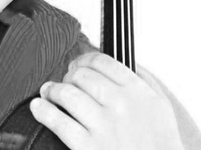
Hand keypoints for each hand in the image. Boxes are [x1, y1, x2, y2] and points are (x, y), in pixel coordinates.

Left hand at [29, 52, 183, 149]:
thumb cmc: (159, 146)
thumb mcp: (161, 109)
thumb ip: (145, 82)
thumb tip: (126, 63)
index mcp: (138, 93)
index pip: (102, 62)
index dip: (84, 60)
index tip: (77, 65)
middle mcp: (121, 105)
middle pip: (81, 76)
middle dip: (68, 77)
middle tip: (64, 82)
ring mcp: (103, 125)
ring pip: (66, 93)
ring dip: (52, 90)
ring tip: (48, 92)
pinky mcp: (87, 146)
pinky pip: (57, 121)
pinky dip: (43, 110)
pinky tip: (38, 107)